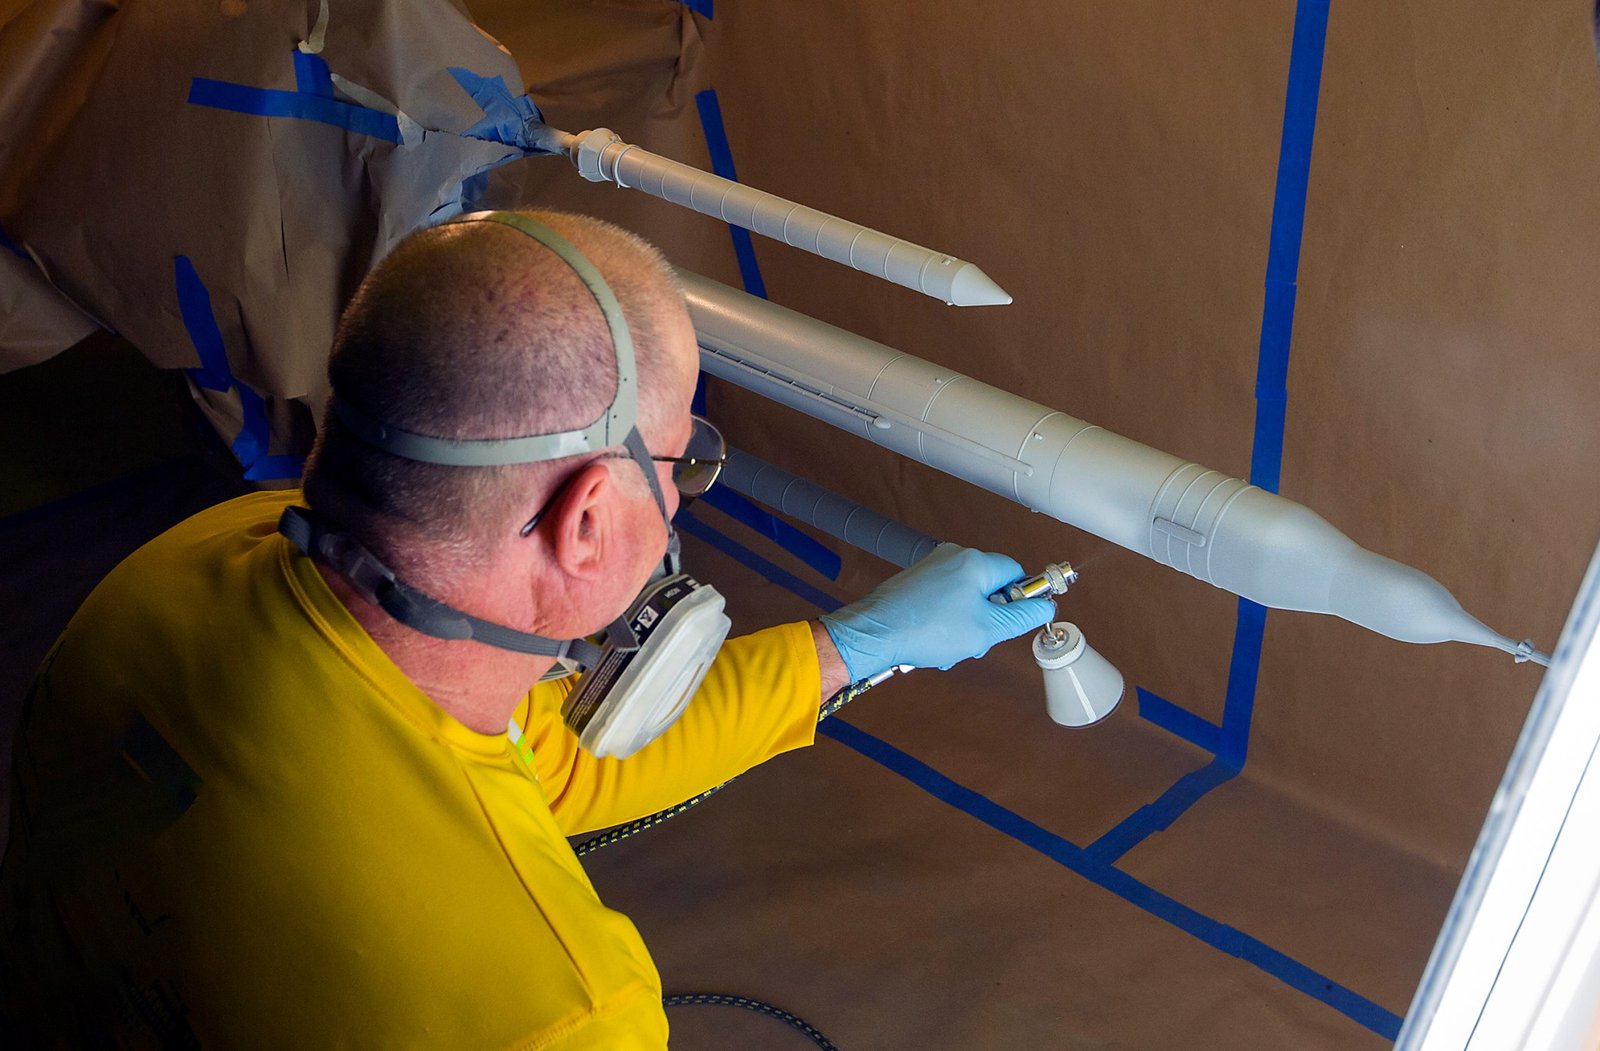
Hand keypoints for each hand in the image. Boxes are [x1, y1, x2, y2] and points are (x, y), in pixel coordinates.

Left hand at [818, 544, 1055, 681]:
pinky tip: (935, 643)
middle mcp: (952, 557)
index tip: (1019, 619)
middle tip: (978, 639)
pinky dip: (945, 623)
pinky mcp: (915, 582)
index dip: (1021, 598)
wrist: (874, 633)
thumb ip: (1022, 617)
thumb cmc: (925, 628)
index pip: (1016, 572)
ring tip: (951, 646)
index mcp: (974, 562)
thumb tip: (1045, 608)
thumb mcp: (987, 629)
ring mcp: (931, 568)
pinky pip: (944, 602)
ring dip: (966, 626)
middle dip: (988, 618)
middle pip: (989, 587)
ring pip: (966, 599)